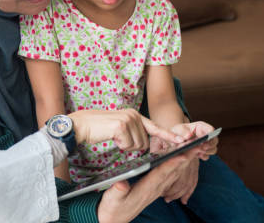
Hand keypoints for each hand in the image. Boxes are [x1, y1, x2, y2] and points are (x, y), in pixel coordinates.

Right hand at [69, 109, 183, 151]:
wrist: (80, 125)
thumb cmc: (97, 129)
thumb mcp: (119, 128)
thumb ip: (133, 132)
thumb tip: (144, 144)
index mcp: (135, 115)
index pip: (155, 127)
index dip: (169, 136)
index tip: (183, 141)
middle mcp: (134, 115)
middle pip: (145, 143)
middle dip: (133, 147)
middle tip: (118, 138)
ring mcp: (129, 119)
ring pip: (138, 146)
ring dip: (125, 147)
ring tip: (113, 136)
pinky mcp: (122, 125)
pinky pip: (128, 146)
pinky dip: (119, 146)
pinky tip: (110, 137)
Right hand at [97, 148, 197, 222]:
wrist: (114, 220)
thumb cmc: (112, 208)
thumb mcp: (112, 199)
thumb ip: (118, 190)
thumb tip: (121, 183)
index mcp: (145, 189)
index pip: (161, 174)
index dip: (172, 164)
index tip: (183, 154)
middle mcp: (154, 189)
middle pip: (173, 172)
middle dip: (186, 159)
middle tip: (198, 146)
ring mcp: (156, 190)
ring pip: (174, 174)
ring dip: (185, 162)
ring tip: (194, 149)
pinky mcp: (154, 189)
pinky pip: (170, 177)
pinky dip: (178, 166)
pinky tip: (182, 160)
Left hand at [170, 121, 217, 159]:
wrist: (173, 140)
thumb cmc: (177, 132)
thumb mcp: (177, 129)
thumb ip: (182, 131)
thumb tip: (188, 135)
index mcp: (201, 127)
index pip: (211, 130)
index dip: (210, 135)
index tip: (204, 140)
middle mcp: (205, 135)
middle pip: (215, 140)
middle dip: (210, 144)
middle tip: (203, 148)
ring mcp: (205, 144)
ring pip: (213, 148)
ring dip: (208, 151)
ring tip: (199, 153)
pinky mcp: (202, 151)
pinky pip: (207, 155)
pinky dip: (204, 156)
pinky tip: (197, 156)